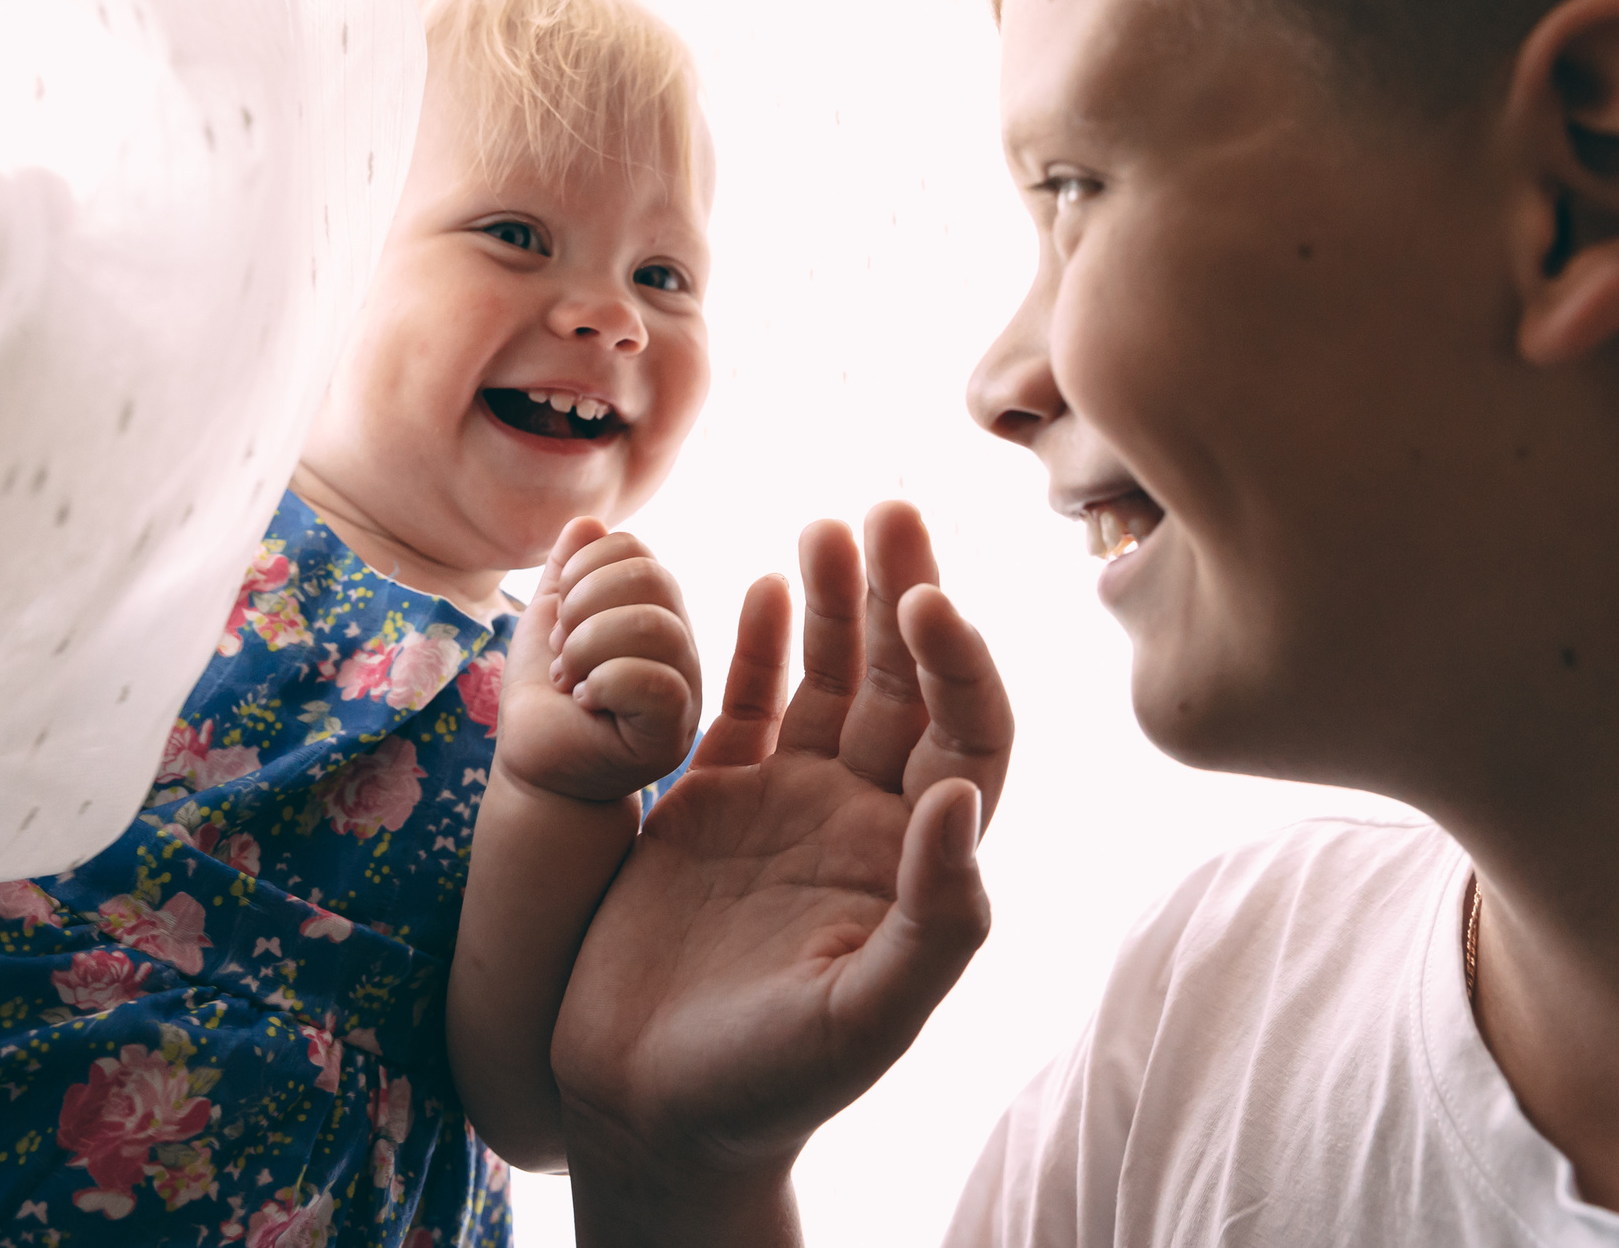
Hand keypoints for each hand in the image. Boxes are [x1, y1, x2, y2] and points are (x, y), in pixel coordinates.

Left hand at [496, 518, 704, 804]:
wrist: (535, 766)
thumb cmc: (546, 695)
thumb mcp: (550, 621)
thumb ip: (568, 572)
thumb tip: (586, 522)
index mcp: (654, 609)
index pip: (636, 550)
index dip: (584, 569)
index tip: (559, 616)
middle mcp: (680, 643)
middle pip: (651, 578)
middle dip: (584, 605)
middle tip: (561, 650)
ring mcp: (683, 689)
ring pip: (656, 626)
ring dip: (589, 646)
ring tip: (567, 677)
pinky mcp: (670, 735)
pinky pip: (658, 685)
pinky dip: (606, 682)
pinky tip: (584, 700)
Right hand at [550, 503, 1012, 1240]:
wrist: (650, 1110)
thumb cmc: (770, 1085)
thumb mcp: (867, 1018)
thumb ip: (933, 916)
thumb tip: (964, 797)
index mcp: (915, 860)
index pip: (968, 733)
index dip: (961, 663)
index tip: (930, 601)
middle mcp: (861, 817)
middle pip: (903, 681)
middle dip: (904, 593)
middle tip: (893, 509)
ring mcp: (785, 803)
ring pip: (826, 677)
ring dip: (836, 601)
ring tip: (831, 525)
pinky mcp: (708, 802)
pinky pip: (743, 702)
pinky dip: (753, 644)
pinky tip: (759, 586)